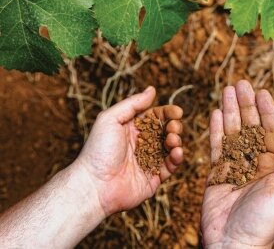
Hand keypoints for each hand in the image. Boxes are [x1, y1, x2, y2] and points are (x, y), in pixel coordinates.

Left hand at [75, 86, 183, 216]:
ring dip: (176, 140)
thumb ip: (132, 103)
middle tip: (174, 127)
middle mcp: (142, 143)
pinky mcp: (153, 178)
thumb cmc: (98, 150)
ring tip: (173, 140)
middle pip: (165, 130)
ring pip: (170, 147)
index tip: (177, 111)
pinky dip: (177, 158)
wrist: (93, 186)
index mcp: (132, 128)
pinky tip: (176, 152)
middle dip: (174, 126)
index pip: (155, 116)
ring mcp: (148, 160)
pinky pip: (170, 167)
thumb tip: (152, 89)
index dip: (167, 113)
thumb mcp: (111, 119)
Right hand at [201, 80, 273, 247]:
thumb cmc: (264, 224)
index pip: (272, 131)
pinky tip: (217, 113)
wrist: (233, 243)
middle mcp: (255, 161)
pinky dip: (216, 128)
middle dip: (246, 103)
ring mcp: (235, 164)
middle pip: (250, 125)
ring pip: (232, 131)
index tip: (262, 92)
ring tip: (227, 90)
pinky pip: (216, 145)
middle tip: (240, 83)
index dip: (267, 110)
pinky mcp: (217, 171)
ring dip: (230, 110)